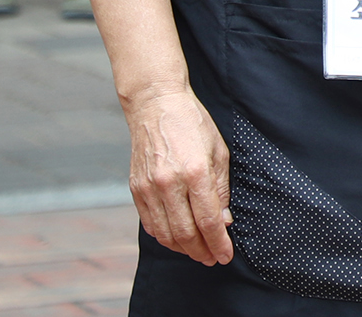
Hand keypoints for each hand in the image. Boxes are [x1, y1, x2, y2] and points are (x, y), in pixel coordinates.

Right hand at [125, 85, 233, 265]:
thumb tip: (223, 221)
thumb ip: (221, 188)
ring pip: (166, 234)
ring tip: (197, 251)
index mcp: (195, 172)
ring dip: (183, 248)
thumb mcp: (218, 151)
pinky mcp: (135, 189)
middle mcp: (169, 183)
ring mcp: (149, 188)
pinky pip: (150, 224)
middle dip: (202, 251)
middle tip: (212, 258)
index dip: (218, 243)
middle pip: (186, 233)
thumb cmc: (192, 124)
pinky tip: (177, 237)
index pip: (208, 221)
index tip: (226, 255)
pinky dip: (164, 236)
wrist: (156, 105)